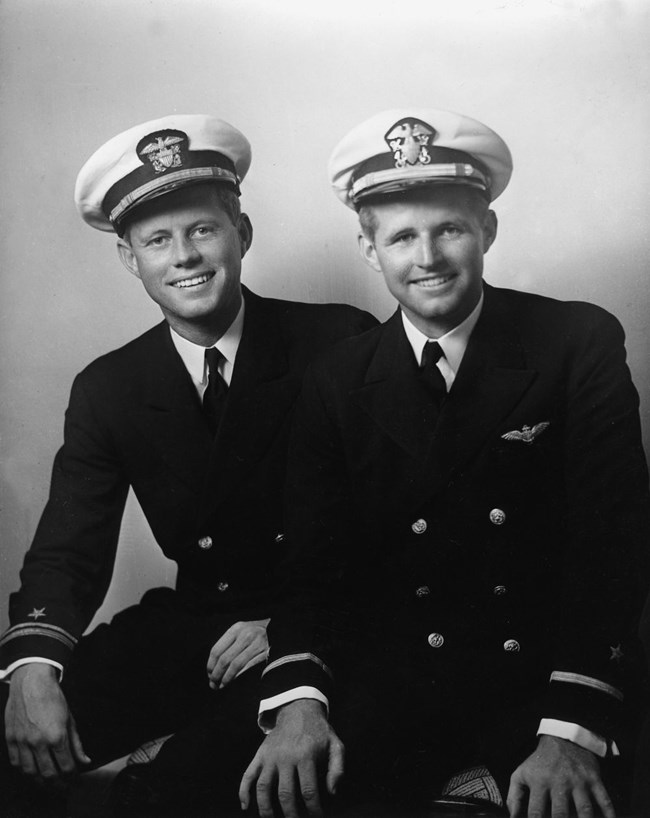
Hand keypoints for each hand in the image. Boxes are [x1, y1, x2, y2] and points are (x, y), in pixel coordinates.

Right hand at [5, 663, 90, 784]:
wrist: (31, 682)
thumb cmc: (53, 698)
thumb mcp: (70, 718)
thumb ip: (76, 743)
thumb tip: (85, 761)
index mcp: (56, 736)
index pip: (66, 766)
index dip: (71, 776)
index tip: (74, 779)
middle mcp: (38, 742)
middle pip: (48, 773)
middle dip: (57, 784)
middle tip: (62, 788)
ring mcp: (22, 741)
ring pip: (30, 771)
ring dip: (40, 781)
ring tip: (47, 784)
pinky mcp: (11, 738)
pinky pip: (15, 761)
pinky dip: (23, 770)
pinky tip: (30, 771)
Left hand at [206, 618, 269, 688]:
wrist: (275, 630)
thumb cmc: (253, 632)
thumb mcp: (239, 631)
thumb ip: (227, 644)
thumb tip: (213, 666)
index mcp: (236, 629)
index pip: (217, 650)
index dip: (210, 665)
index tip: (209, 673)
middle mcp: (245, 636)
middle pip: (225, 659)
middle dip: (216, 674)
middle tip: (213, 683)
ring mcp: (256, 645)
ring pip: (235, 665)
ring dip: (226, 678)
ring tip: (221, 685)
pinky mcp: (264, 654)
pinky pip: (247, 668)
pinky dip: (238, 677)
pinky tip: (232, 682)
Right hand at [239, 698, 343, 817]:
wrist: (298, 708)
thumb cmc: (319, 731)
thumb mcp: (335, 745)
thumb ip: (337, 769)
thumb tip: (332, 792)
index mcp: (306, 756)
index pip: (309, 791)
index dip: (314, 810)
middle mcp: (286, 757)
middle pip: (286, 794)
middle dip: (291, 815)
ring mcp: (270, 756)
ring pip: (264, 787)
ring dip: (266, 809)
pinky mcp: (260, 754)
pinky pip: (248, 774)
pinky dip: (243, 791)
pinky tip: (245, 806)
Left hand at [507, 735, 614, 816]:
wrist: (562, 738)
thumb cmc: (540, 762)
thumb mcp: (522, 773)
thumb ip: (514, 796)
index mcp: (539, 782)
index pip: (536, 812)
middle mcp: (559, 782)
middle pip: (561, 814)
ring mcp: (578, 781)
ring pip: (585, 810)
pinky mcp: (594, 779)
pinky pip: (604, 800)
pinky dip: (609, 814)